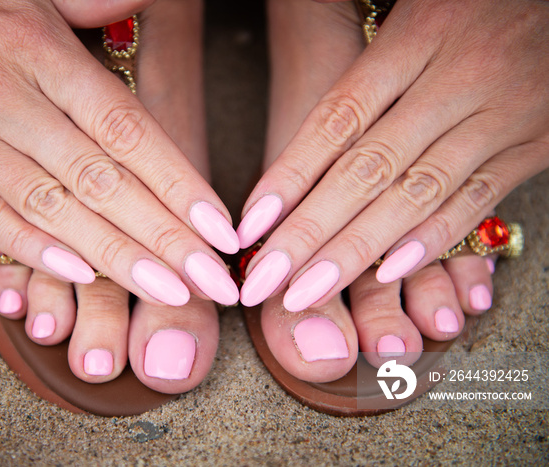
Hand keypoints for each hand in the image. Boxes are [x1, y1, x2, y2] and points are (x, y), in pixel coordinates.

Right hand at [0, 0, 238, 306]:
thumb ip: (92, 1)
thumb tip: (149, 1)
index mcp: (39, 51)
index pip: (126, 130)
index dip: (178, 184)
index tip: (220, 229)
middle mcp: (3, 97)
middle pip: (100, 180)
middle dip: (162, 239)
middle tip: (211, 281)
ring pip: (50, 207)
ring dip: (114, 257)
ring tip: (168, 292)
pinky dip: (35, 251)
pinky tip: (84, 275)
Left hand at [238, 0, 548, 309]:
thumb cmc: (474, 3)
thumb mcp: (415, 14)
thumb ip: (366, 76)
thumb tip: (305, 156)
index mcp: (416, 38)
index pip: (337, 119)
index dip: (289, 176)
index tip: (250, 225)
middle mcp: (457, 79)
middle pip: (367, 169)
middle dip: (310, 233)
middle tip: (264, 280)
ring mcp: (502, 115)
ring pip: (416, 194)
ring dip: (356, 251)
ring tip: (306, 293)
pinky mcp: (536, 144)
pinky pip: (479, 199)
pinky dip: (432, 239)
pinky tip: (387, 274)